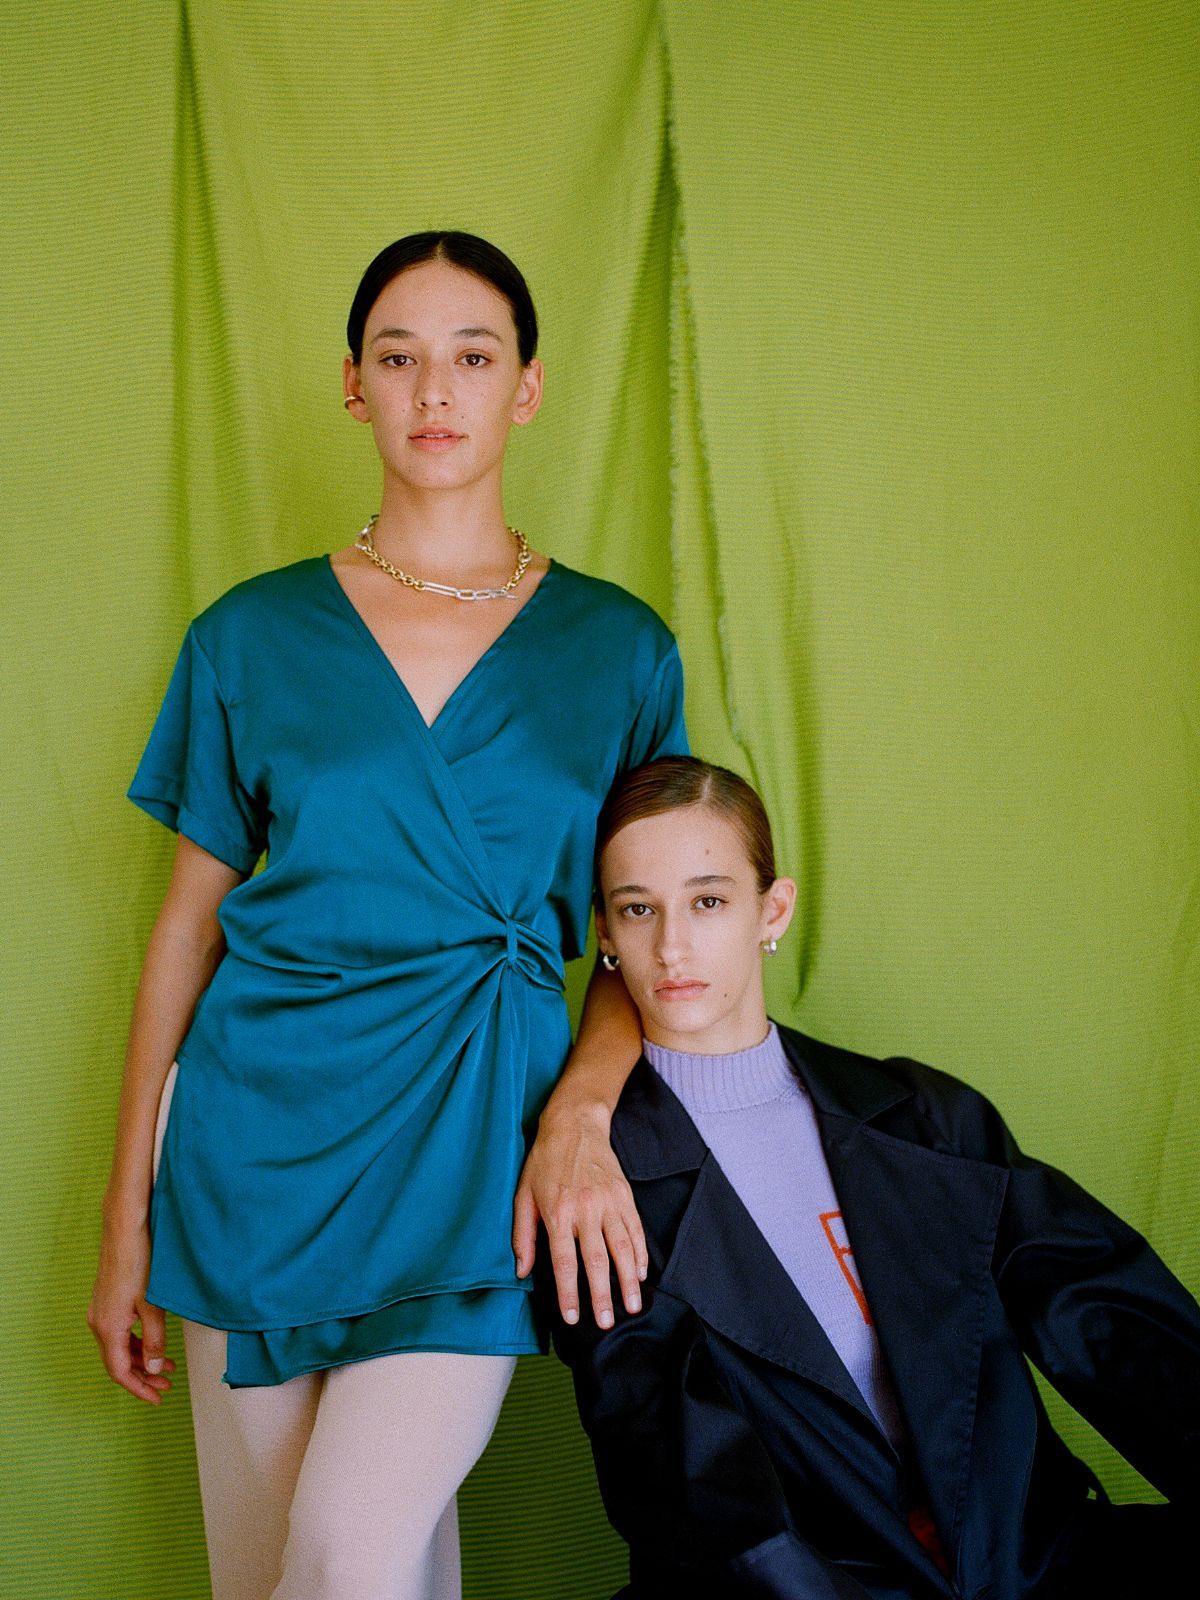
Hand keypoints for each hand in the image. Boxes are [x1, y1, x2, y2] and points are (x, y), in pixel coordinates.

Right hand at [87, 1223, 175, 1403]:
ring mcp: (101, 1312)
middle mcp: (99, 1323)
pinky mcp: (107, 1301)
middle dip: (143, 1376)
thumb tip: (157, 1368)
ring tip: (167, 1366)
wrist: (124, 1230)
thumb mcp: (152, 1306)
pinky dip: (136, 1342)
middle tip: (166, 1387)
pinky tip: (153, 1342)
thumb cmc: (138, 1263)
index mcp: (108, 1328)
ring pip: (119, 1347)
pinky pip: (119, 1332)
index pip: (120, 1371)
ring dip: (141, 1359)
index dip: (139, 1388)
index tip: (156, 1398)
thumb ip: (156, 1340)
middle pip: (118, 1362)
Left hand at [513, 1101, 647, 1327]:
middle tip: (608, 1322)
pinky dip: (641, 1253)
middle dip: (602, 1295)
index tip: (573, 1318)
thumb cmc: (544, 1161)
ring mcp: (609, 1202)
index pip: (564, 1261)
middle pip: (597, 1260)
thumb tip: (521, 1271)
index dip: (569, 1292)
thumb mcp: (523, 1195)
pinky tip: (641, 1273)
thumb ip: (523, 1236)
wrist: (574, 1125)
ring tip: (632, 1306)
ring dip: (628, 1280)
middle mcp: (586, 1209)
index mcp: (558, 1212)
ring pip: (623, 1248)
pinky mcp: (625, 1195)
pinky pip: (636, 1229)